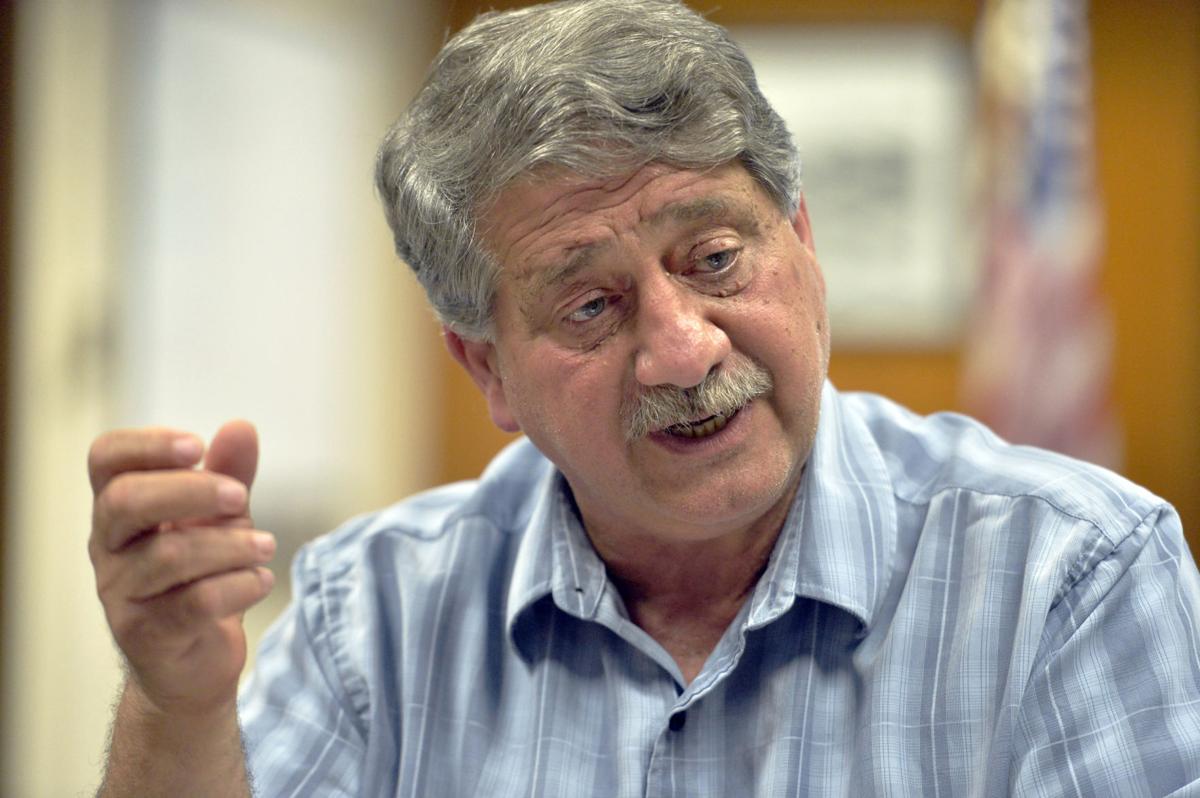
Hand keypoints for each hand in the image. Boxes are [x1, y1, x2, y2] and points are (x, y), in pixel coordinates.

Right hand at [88, 420, 275, 718]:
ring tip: (267, 546)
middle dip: (190, 490)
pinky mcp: (148, 636)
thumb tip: (241, 426)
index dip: (146, 445)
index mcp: (120, 509)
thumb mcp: (220, 518)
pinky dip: (237, 587)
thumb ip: (229, 473)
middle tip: (240, 496)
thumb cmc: (202, 576)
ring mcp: (122, 595)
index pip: (105, 459)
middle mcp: (109, 548)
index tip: (197, 445)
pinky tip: (261, 580)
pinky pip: (193, 604)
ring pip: (167, 557)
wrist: (195, 661)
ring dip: (230, 546)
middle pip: (126, 501)